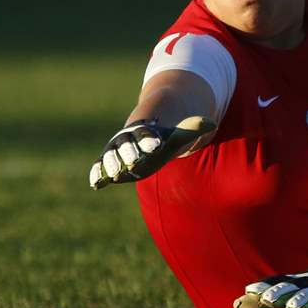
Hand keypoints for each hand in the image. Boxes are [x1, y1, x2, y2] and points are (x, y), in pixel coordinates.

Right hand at [89, 115, 215, 187]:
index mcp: (144, 131)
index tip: (157, 144)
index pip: (147, 134)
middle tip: (134, 161)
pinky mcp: (107, 164)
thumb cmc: (164, 139)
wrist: (144, 141)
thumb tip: (211, 123)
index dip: (150, 139)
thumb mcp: (179, 134)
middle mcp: (127, 140)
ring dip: (112, 164)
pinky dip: (97, 174)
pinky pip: (99, 168)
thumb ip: (193, 129)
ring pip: (110, 157)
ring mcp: (115, 152)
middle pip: (126, 145)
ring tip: (115, 174)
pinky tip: (95, 184)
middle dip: (129, 152)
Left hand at [233, 252, 307, 307]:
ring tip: (293, 307)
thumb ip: (262, 300)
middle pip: (293, 290)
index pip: (277, 285)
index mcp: (294, 285)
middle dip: (280, 293)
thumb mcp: (287, 292)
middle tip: (267, 299)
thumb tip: (235, 304)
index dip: (264, 288)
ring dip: (303, 301)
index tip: (248, 291)